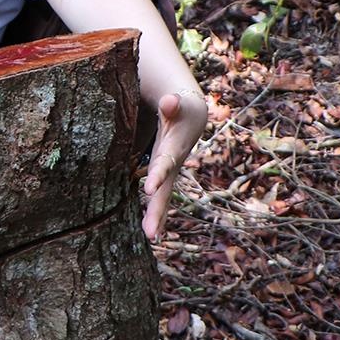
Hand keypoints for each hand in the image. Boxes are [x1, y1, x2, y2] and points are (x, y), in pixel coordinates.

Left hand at [143, 90, 207, 240]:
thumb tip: (170, 101)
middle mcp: (172, 166)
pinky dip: (155, 213)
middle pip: (165, 191)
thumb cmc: (180, 109)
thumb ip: (173, 104)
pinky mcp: (162, 177)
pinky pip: (158, 197)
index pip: (163, 164)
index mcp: (172, 149)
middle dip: (158, 211)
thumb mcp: (177, 104)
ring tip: (151, 238)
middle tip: (150, 234)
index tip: (149, 190)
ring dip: (157, 218)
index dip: (157, 175)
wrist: (191, 116)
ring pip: (162, 199)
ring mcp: (168, 174)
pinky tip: (150, 232)